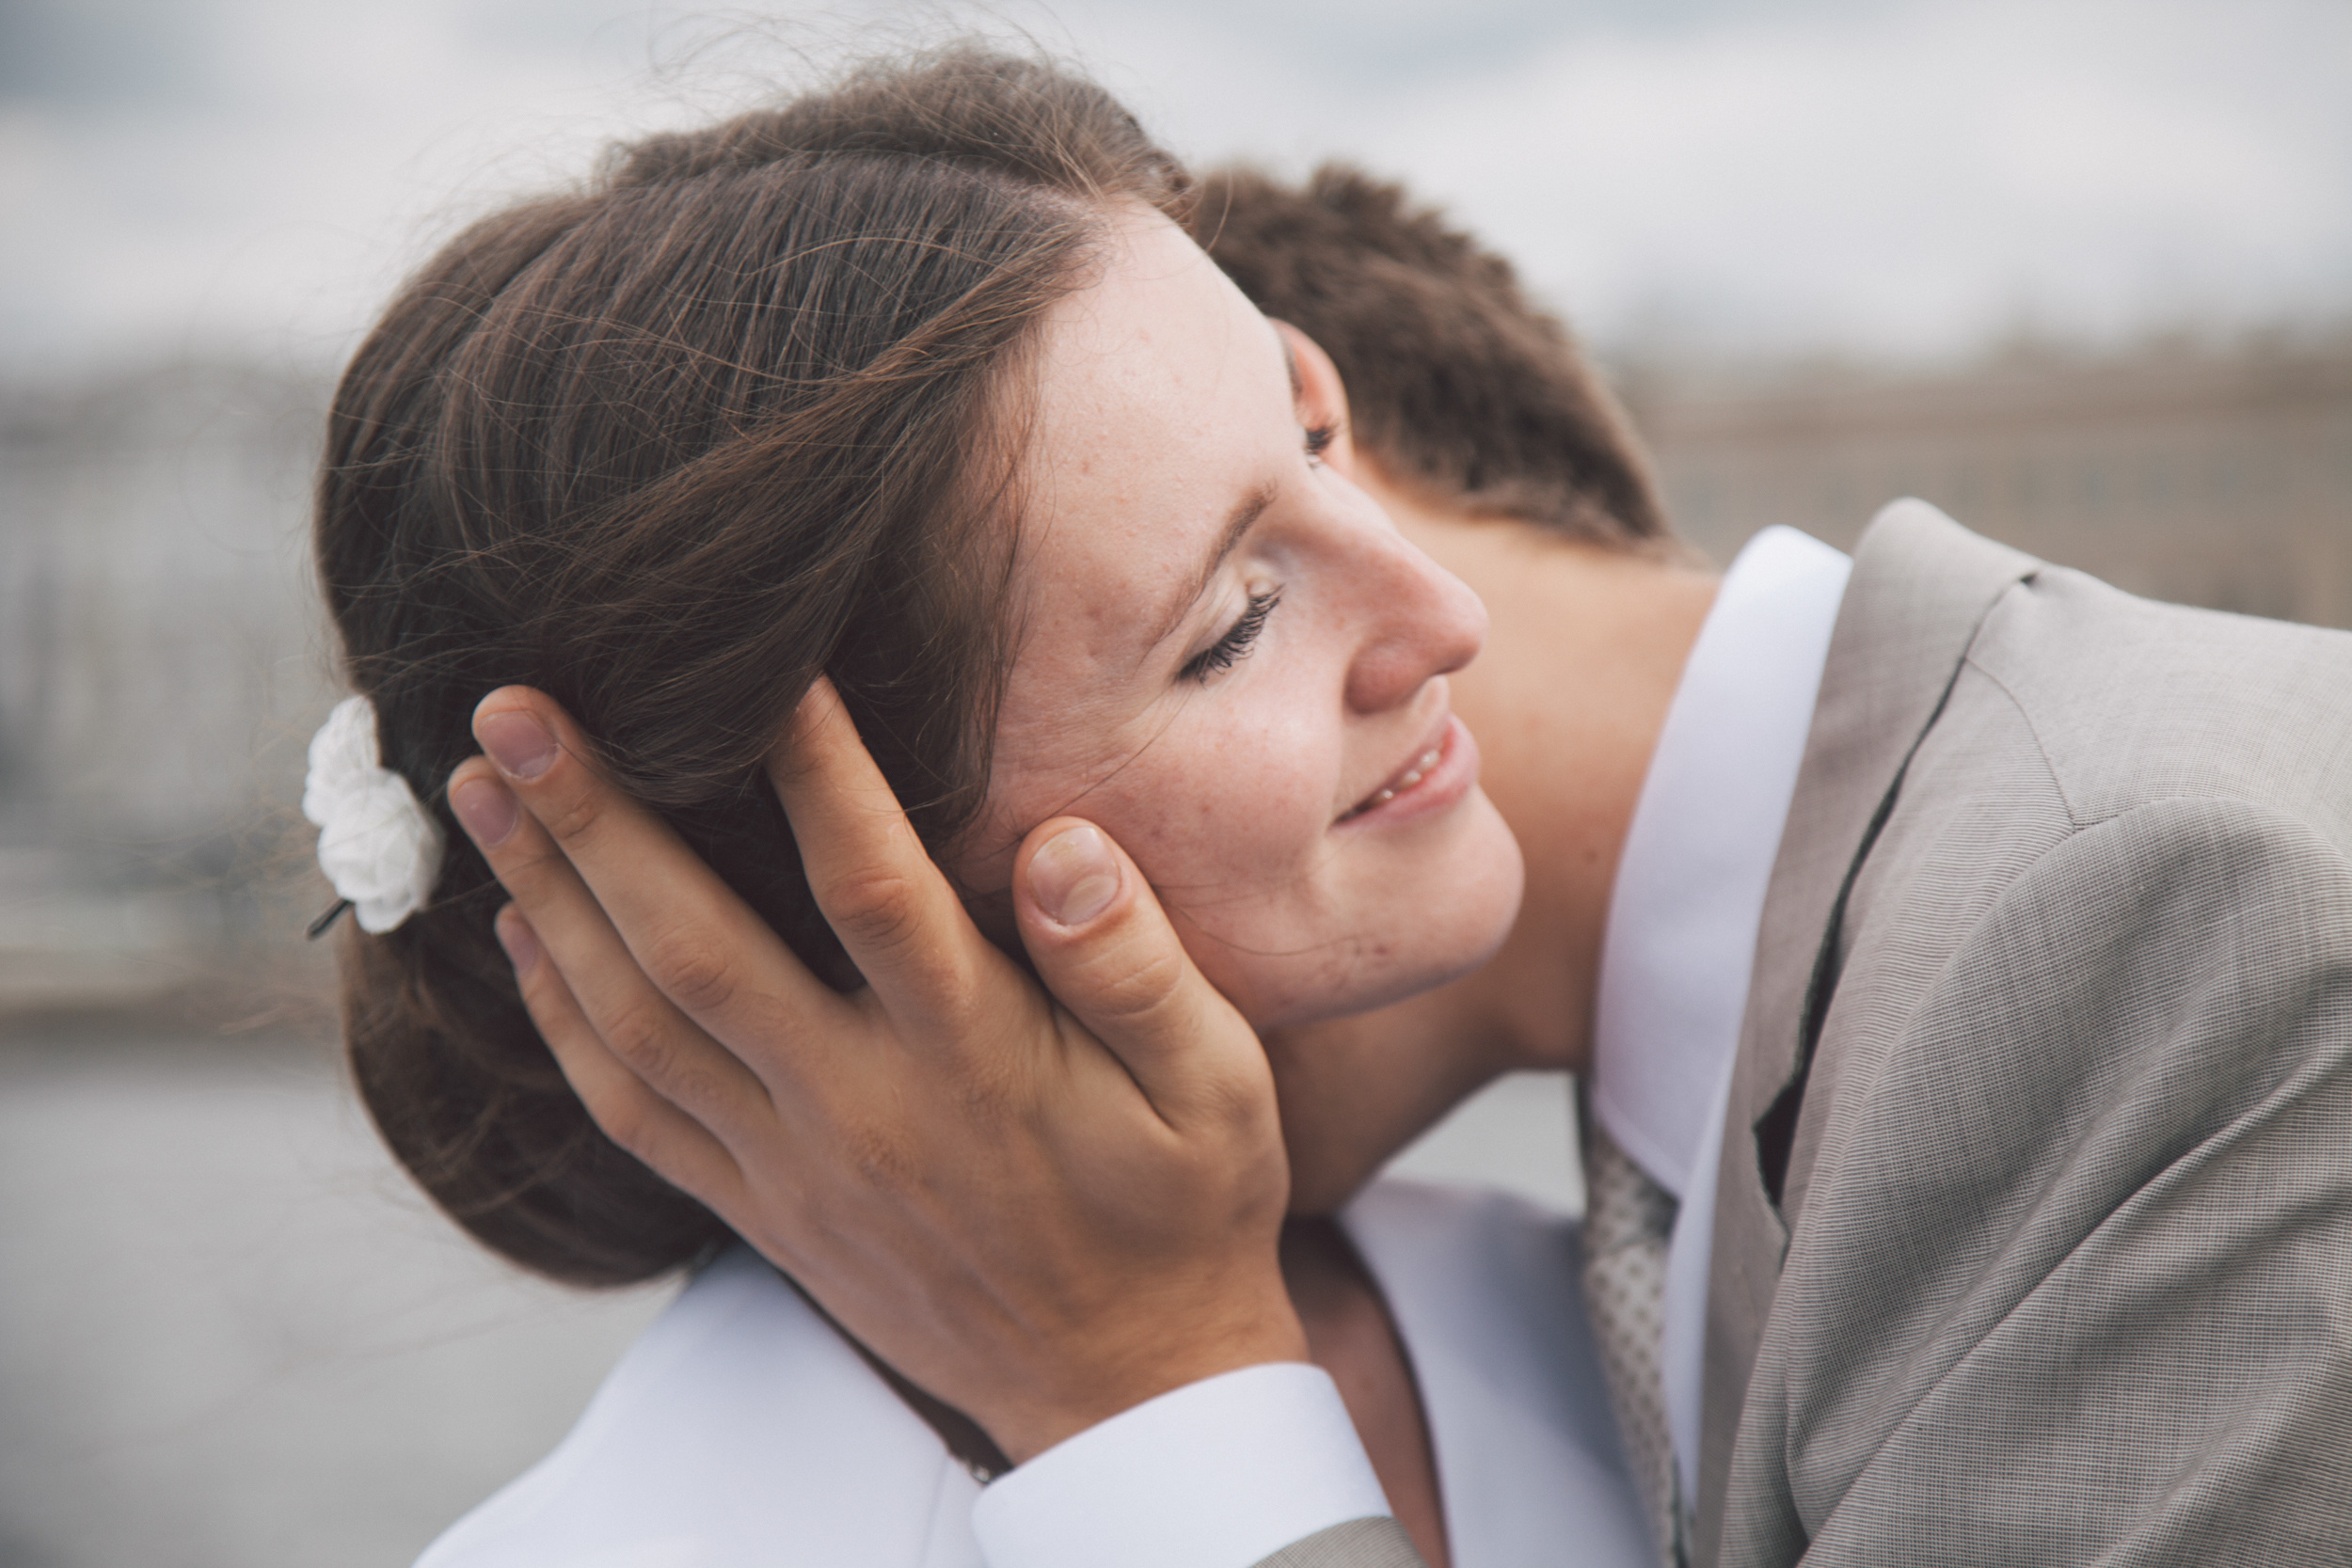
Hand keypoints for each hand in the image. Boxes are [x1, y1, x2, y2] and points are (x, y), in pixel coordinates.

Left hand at [444, 680, 1306, 1459]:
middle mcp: (861, 1108)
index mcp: (973, 1060)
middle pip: (697, 949)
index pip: (873, 889)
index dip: (814, 767)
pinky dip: (563, 1022)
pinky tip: (521, 939)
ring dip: (549, 900)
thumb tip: (1058, 846)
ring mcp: (796, 1167)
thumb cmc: (1181, 1213)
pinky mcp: (763, 1210)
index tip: (762, 658)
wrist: (1125, 1389)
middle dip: (595, 821)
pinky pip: (634, 1115)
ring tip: (480, 793)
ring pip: (639, 1023)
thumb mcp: (1216, 1088)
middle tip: (511, 708)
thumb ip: (1137, 966)